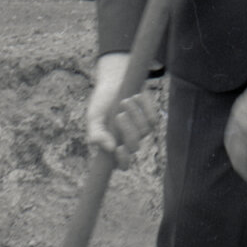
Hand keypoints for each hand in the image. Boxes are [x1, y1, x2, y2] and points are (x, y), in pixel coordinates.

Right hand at [85, 52, 158, 168]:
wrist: (116, 81)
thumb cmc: (102, 102)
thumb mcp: (94, 117)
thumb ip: (96, 133)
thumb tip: (109, 149)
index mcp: (113, 145)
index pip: (122, 165)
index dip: (123, 161)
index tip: (119, 148)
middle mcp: (128, 141)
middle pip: (134, 147)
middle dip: (127, 130)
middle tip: (119, 115)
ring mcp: (140, 130)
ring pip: (144, 132)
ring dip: (134, 114)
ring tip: (125, 101)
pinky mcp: (151, 118)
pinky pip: (152, 118)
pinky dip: (144, 106)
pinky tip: (136, 96)